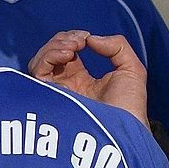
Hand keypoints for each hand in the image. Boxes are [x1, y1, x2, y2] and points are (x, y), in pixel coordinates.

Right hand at [28, 30, 148, 126]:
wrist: (124, 130)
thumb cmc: (130, 106)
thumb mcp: (131, 69)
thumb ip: (117, 46)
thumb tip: (90, 39)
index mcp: (81, 80)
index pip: (65, 53)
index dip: (72, 39)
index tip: (85, 38)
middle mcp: (65, 86)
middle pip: (49, 55)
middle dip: (62, 40)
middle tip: (79, 41)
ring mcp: (56, 92)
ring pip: (39, 61)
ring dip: (54, 47)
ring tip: (73, 47)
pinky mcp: (48, 97)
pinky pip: (37, 71)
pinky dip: (48, 57)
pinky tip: (66, 55)